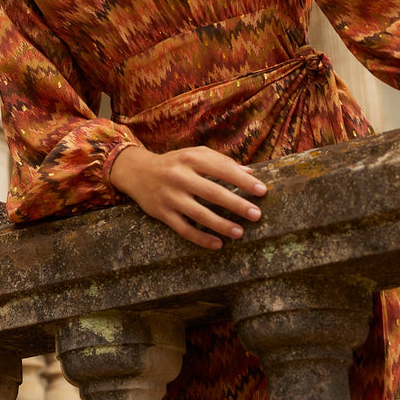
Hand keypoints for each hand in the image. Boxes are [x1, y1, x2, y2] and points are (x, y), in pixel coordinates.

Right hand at [109, 144, 266, 250]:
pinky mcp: (162, 213)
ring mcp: (170, 196)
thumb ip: (221, 161)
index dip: (243, 181)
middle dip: (237, 204)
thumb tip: (250, 174)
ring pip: (199, 214)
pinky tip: (218, 244)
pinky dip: (201, 239)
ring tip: (240, 232)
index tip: (262, 191)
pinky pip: (184, 229)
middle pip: (213, 193)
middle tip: (256, 215)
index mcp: (190, 159)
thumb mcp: (194, 155)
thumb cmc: (174, 163)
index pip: (222, 170)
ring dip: (221, 225)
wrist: (137, 172)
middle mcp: (179, 176)